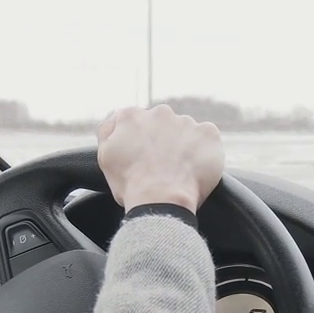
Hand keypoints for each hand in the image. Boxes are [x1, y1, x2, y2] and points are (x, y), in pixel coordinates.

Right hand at [96, 105, 224, 211]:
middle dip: (162, 140)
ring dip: (183, 145)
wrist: (161, 200)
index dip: (139, 142)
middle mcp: (159, 112)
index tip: (142, 157)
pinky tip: (195, 167)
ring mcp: (186, 121)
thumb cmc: (131, 185)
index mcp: (131, 116)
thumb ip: (108, 132)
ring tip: (179, 170)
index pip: (135, 122)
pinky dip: (204, 150)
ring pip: (185, 130)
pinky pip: (207, 137)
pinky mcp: (208, 133)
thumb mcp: (105, 157)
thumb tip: (115, 122)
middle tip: (162, 165)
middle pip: (161, 124)